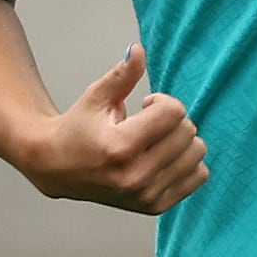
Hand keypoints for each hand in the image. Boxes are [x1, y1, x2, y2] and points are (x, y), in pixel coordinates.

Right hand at [21, 43, 206, 214]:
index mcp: (119, 147)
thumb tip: (139, 49)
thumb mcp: (96, 97)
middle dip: (172, 120)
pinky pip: (199, 176)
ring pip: (198, 153)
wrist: (56, 167)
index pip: (174, 112)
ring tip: (154, 140)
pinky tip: (163, 157)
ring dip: (181, 140)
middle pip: (188, 132)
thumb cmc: (78, 128)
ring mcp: (146, 195)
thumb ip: (122, 75)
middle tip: (148, 123)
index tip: (145, 103)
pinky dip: (187, 162)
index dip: (162, 101)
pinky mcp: (155, 207)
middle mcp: (134, 176)